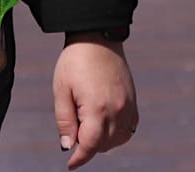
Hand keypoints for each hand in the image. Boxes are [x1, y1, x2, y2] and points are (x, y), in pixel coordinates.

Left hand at [53, 38, 137, 167]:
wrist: (98, 35)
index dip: (79, 158)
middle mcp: (117, 110)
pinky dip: (117, 133)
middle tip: (74, 131)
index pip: (90, 146)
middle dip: (88, 146)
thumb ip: (65, 121)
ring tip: (87, 125)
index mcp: (97, 108)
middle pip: (103, 145)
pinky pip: (129, 128)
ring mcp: (128, 105)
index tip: (70, 164)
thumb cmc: (75, 61)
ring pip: (118, 140)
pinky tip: (104, 124)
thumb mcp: (61, 90)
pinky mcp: (133, 101)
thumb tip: (68, 146)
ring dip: (103, 141)